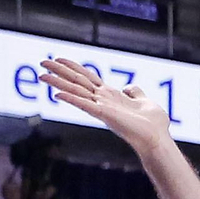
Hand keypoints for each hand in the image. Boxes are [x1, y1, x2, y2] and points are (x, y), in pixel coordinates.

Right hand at [39, 59, 170, 152]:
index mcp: (111, 95)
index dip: (73, 67)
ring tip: (41, 75)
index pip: (87, 77)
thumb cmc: (154, 124)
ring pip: (76, 91)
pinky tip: (57, 93)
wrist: (158, 139)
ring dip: (58, 83)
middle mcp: (102, 100)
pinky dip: (72, 99)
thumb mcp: (145, 101)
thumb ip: (135, 93)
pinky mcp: (104, 115)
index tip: (59, 59)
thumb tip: (129, 87)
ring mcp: (102, 107)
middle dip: (59, 71)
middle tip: (42, 62)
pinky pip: (85, 105)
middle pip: (77, 81)